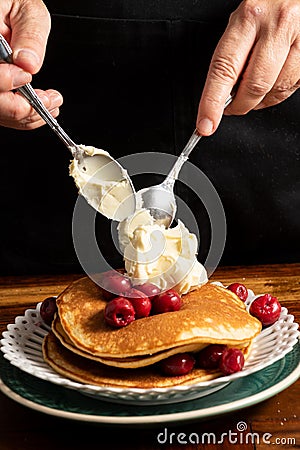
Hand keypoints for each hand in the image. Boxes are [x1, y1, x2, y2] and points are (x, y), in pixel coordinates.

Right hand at [0, 0, 62, 128]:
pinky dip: (25, 116)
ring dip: (28, 115)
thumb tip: (28, 63)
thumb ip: (29, 35)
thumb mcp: (27, 10)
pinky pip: (5, 113)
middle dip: (22, 107)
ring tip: (52, 103)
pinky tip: (43, 107)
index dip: (5, 81)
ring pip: (0, 112)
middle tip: (50, 100)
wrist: (9, 7)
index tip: (27, 76)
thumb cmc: (14, 4)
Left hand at [196, 0, 299, 135]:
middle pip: (254, 87)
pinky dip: (281, 90)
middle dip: (240, 106)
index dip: (212, 102)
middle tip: (232, 107)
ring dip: (262, 100)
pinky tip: (277, 75)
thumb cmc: (271, 3)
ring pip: (276, 91)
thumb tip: (224, 94)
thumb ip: (234, 54)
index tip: (206, 124)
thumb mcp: (245, 19)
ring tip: (257, 85)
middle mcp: (277, 26)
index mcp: (249, 17)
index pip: (223, 69)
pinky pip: (294, 86)